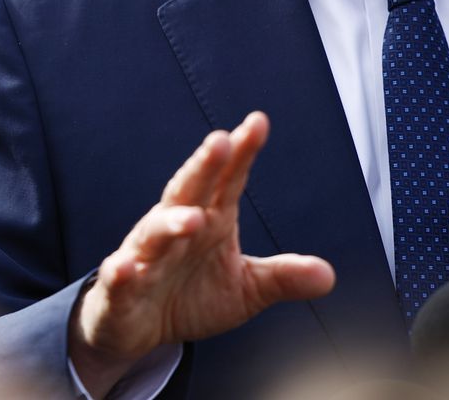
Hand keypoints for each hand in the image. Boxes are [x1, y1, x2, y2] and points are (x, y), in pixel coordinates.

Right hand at [70, 112, 334, 397]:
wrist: (138, 326)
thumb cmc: (192, 295)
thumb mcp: (245, 288)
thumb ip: (282, 277)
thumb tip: (328, 276)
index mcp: (210, 219)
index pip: (228, 181)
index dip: (242, 153)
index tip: (259, 122)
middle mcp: (176, 228)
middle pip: (189, 191)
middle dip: (203, 167)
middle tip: (220, 141)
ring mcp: (145, 255)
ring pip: (154, 232)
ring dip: (171, 223)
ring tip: (192, 219)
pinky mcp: (121, 288)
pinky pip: (119, 277)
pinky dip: (121, 271)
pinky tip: (126, 267)